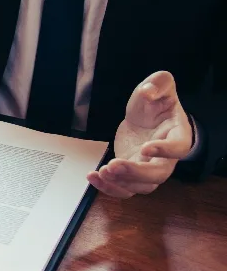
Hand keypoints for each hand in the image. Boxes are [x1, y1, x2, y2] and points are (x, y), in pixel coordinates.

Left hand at [88, 71, 192, 198]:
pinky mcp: (131, 174)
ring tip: (101, 172)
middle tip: (113, 165)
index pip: (178, 148)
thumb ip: (159, 83)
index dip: (165, 151)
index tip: (146, 147)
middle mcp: (166, 158)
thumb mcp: (159, 84)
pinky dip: (108, 187)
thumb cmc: (156, 103)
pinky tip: (93, 176)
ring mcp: (148, 168)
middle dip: (135, 173)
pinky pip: (123, 188)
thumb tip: (148, 91)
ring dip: (120, 183)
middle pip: (157, 174)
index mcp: (177, 135)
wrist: (146, 117)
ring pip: (140, 187)